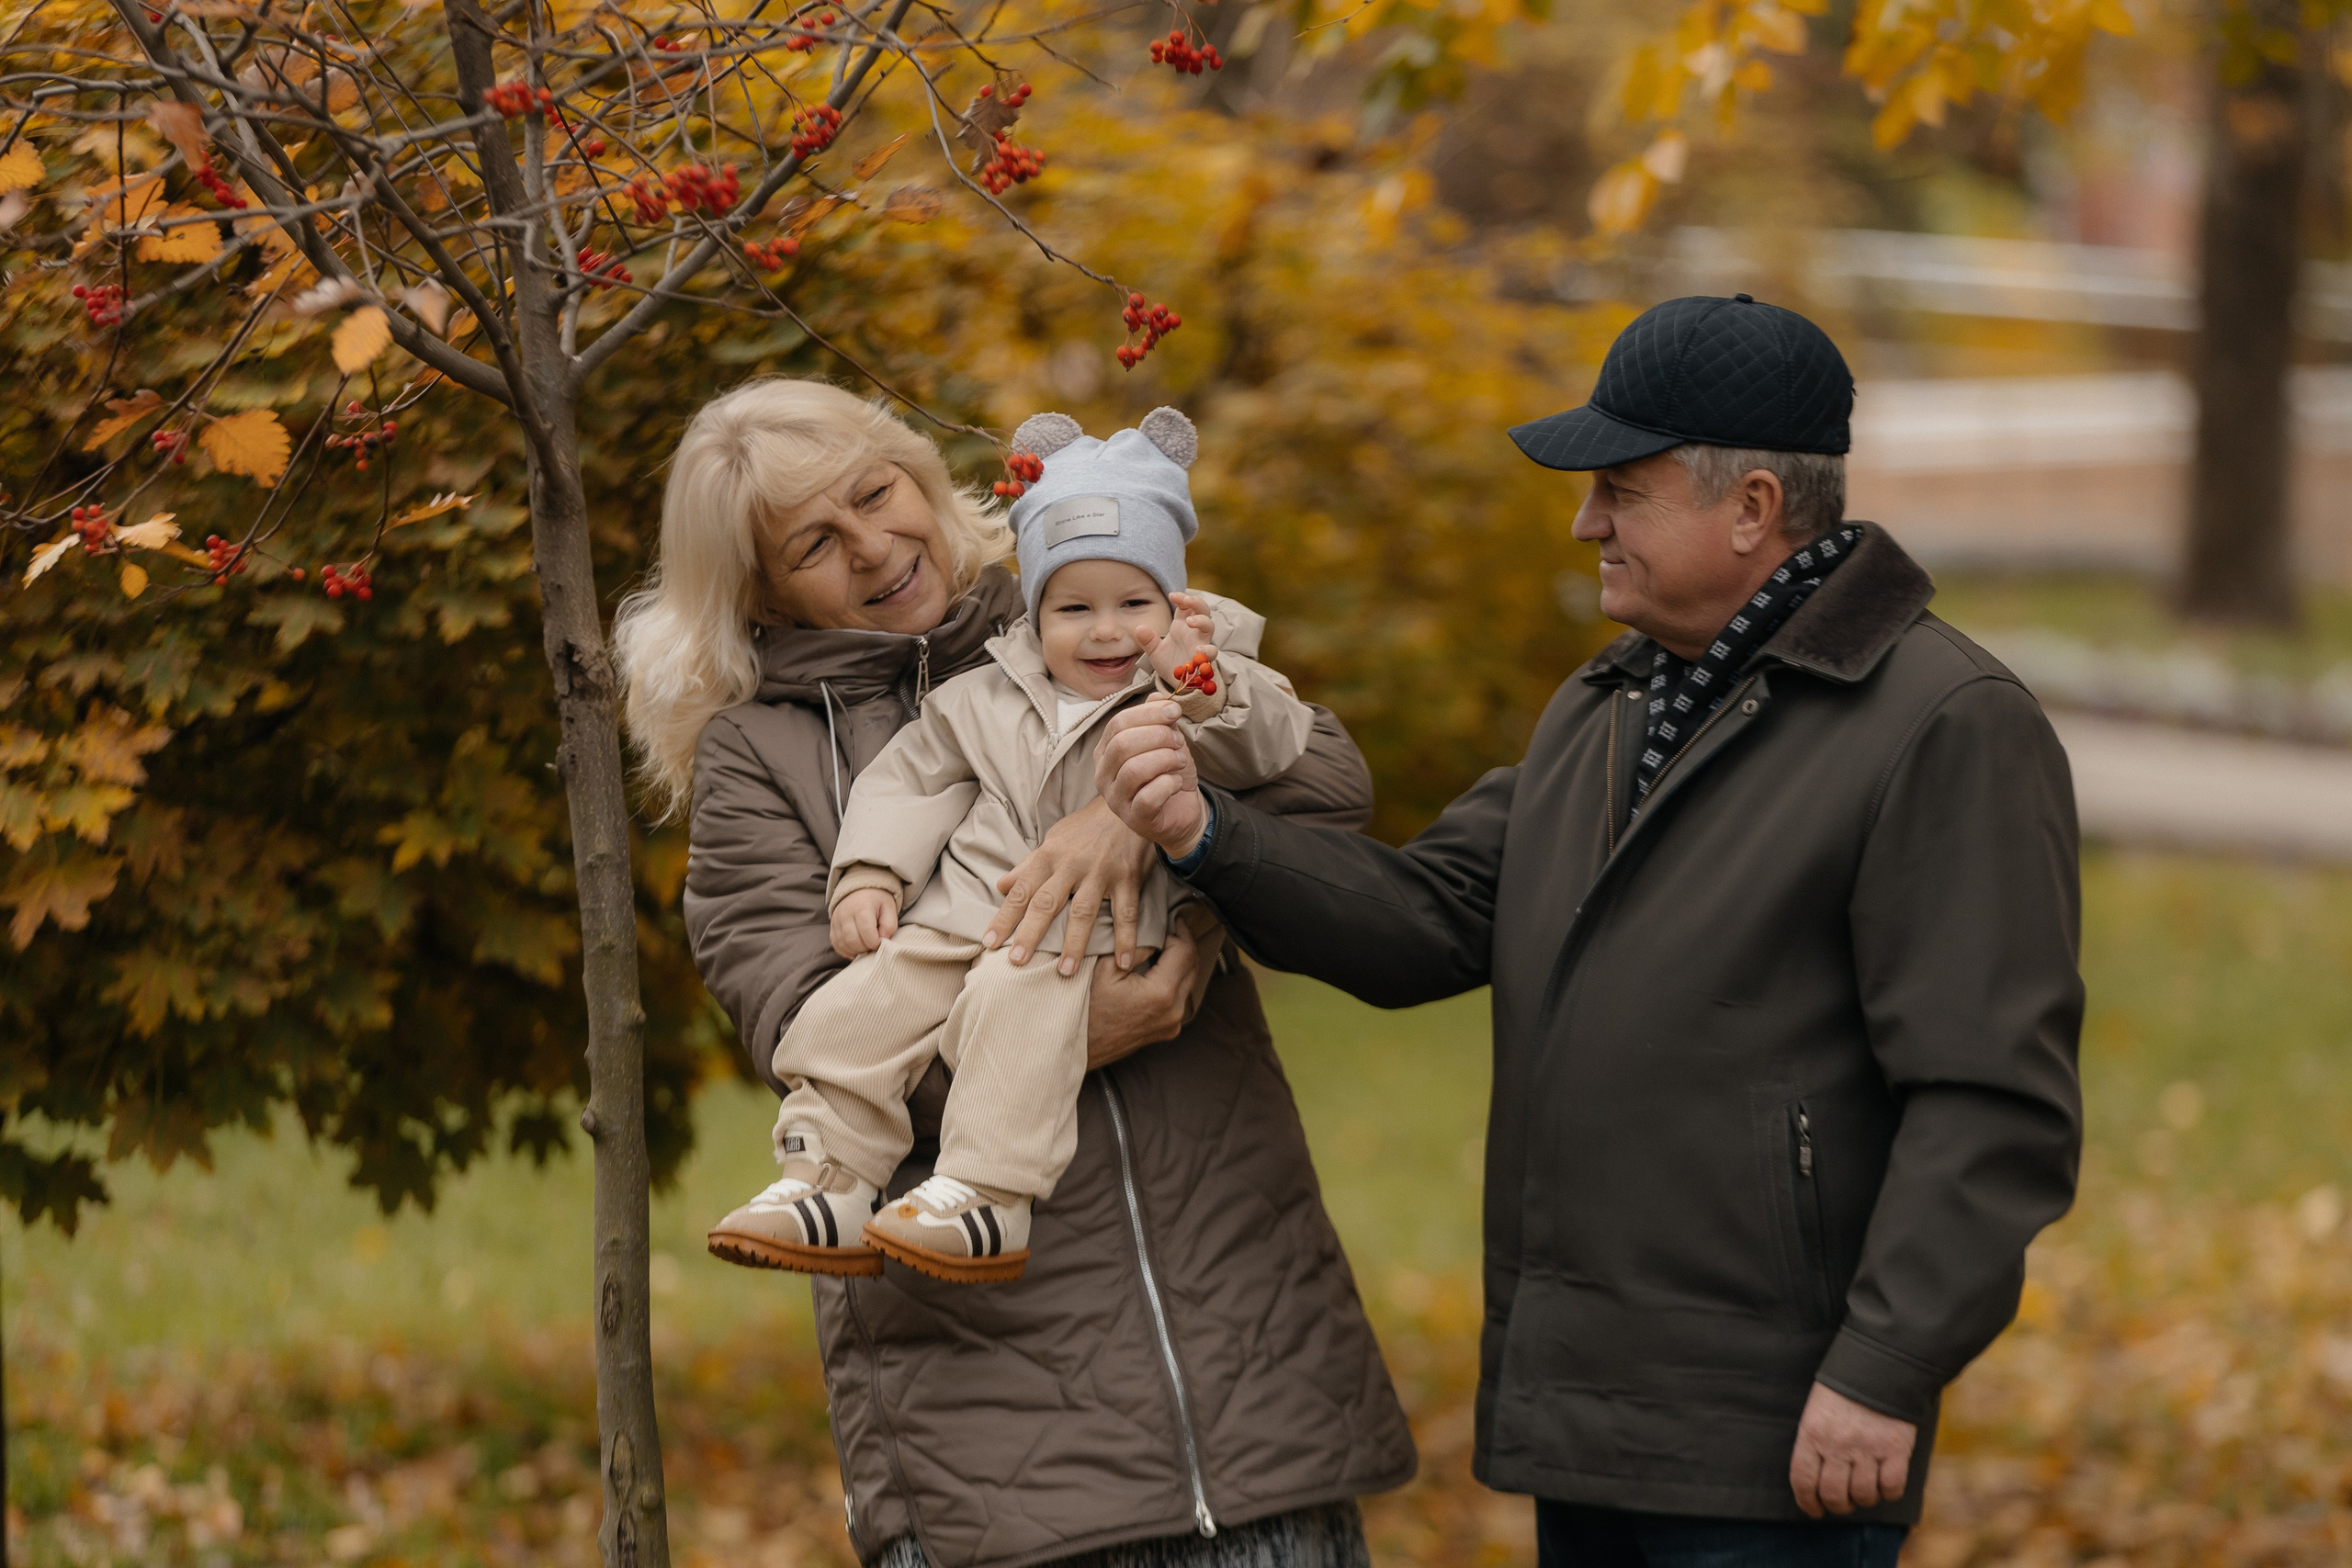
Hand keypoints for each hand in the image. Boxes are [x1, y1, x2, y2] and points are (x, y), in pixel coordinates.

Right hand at [829, 888, 898, 958]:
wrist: (859, 891)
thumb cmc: (876, 901)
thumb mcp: (889, 908)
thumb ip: (890, 924)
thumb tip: (883, 939)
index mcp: (862, 907)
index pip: (867, 933)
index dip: (876, 943)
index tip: (881, 941)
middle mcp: (845, 914)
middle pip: (853, 941)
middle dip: (866, 948)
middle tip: (873, 944)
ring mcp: (836, 921)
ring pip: (843, 945)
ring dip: (857, 951)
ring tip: (866, 945)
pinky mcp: (832, 927)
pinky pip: (837, 945)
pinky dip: (847, 951)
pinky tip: (856, 948)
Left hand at [986, 797, 1155, 973]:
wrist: (1128, 803)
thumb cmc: (1086, 827)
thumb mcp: (1054, 840)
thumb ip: (1028, 865)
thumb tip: (1000, 885)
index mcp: (1049, 857)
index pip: (1021, 891)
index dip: (1004, 917)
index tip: (989, 941)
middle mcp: (1072, 865)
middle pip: (1046, 904)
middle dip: (1030, 934)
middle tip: (1016, 962)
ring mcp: (1101, 872)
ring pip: (1084, 912)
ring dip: (1074, 944)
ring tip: (1064, 971)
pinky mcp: (1128, 877)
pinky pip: (1126, 913)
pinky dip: (1125, 938)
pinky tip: (1122, 963)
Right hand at [1084, 918, 1198, 1068]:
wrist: (1075, 1044)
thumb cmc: (1085, 1006)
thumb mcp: (1105, 967)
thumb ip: (1136, 947)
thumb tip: (1155, 935)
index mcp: (1161, 993)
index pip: (1185, 952)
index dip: (1181, 932)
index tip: (1174, 920)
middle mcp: (1173, 1011)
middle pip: (1193, 967)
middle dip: (1184, 945)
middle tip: (1173, 929)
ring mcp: (1172, 1024)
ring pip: (1188, 983)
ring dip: (1179, 963)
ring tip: (1163, 947)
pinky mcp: (1166, 1031)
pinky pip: (1179, 999)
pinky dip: (1173, 981)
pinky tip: (1158, 970)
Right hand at [1095, 701, 1206, 858]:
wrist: (1182, 810)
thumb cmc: (1168, 774)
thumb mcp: (1166, 741)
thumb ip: (1159, 719)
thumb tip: (1158, 696)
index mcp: (1106, 751)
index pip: (1118, 723)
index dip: (1149, 713)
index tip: (1174, 712)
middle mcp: (1103, 775)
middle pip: (1122, 744)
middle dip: (1158, 736)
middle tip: (1177, 741)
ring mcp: (1115, 799)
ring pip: (1134, 769)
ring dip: (1166, 759)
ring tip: (1179, 761)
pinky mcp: (1134, 818)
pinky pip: (1148, 797)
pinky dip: (1169, 784)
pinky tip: (1176, 783)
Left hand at [1135, 591, 1216, 686]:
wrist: (1176, 683)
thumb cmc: (1169, 663)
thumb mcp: (1154, 651)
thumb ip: (1148, 640)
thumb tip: (1138, 628)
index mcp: (1182, 625)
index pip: (1186, 605)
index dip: (1182, 598)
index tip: (1172, 596)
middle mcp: (1194, 632)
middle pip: (1203, 610)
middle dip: (1197, 603)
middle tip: (1187, 601)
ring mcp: (1201, 643)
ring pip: (1209, 626)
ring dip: (1202, 621)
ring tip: (1190, 621)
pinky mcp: (1204, 658)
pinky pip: (1211, 651)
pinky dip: (1207, 649)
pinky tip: (1198, 650)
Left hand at [1788, 1382, 1915, 1517]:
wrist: (1879, 1366)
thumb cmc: (1843, 1389)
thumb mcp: (1816, 1411)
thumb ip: (1814, 1443)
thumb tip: (1814, 1479)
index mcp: (1812, 1433)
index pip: (1803, 1480)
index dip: (1807, 1502)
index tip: (1813, 1510)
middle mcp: (1838, 1445)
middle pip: (1833, 1494)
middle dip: (1837, 1506)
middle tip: (1842, 1503)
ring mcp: (1868, 1448)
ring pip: (1863, 1495)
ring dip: (1863, 1500)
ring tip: (1864, 1491)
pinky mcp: (1896, 1449)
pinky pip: (1891, 1487)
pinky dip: (1888, 1492)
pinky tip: (1885, 1483)